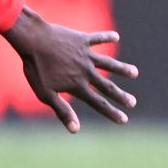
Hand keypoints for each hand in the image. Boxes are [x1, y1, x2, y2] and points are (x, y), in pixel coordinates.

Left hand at [2, 8, 139, 132]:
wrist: (33, 41)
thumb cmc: (36, 68)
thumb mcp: (46, 93)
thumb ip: (62, 110)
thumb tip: (75, 130)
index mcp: (77, 85)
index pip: (98, 103)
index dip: (111, 112)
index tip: (124, 119)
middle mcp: (85, 71)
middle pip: (107, 86)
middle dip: (120, 95)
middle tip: (133, 102)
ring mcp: (85, 55)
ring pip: (108, 63)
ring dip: (122, 68)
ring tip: (134, 72)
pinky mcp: (82, 40)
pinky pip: (97, 39)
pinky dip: (107, 37)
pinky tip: (116, 37)